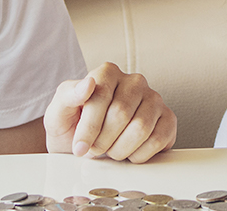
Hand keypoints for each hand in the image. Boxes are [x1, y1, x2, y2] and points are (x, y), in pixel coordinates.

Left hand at [44, 62, 177, 162]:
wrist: (88, 144)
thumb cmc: (73, 126)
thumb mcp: (59, 112)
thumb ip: (68, 95)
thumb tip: (88, 83)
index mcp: (107, 72)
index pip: (100, 97)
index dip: (88, 128)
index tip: (79, 147)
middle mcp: (134, 81)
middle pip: (121, 115)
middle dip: (103, 140)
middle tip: (94, 149)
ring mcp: (154, 99)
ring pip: (141, 129)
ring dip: (120, 149)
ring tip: (110, 149)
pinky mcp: (168, 119)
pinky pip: (157, 140)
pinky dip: (138, 155)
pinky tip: (128, 151)